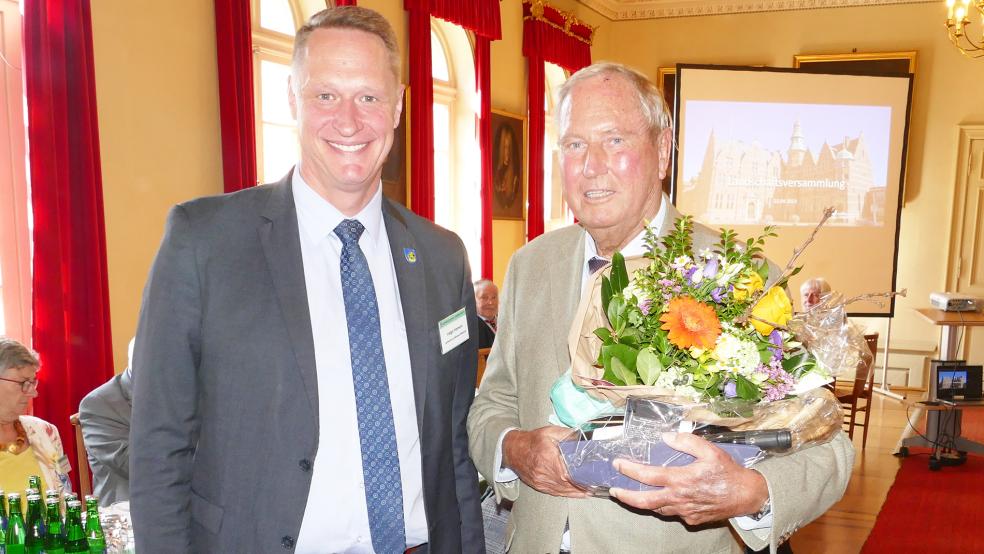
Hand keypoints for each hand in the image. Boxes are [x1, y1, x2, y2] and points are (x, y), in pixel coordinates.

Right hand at [502, 426, 586, 497]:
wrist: (513, 450)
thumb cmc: (532, 440)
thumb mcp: (549, 432)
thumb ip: (566, 434)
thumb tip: (582, 436)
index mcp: (549, 457)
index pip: (567, 473)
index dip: (579, 479)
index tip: (591, 480)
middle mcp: (544, 472)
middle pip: (566, 484)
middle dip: (581, 487)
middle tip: (594, 487)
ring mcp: (541, 481)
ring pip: (561, 490)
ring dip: (575, 493)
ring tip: (588, 492)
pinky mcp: (538, 485)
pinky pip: (554, 492)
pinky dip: (566, 494)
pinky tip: (575, 494)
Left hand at [609, 432, 768, 525]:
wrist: (747, 496)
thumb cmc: (729, 473)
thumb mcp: (710, 450)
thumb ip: (686, 441)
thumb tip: (667, 436)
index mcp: (681, 479)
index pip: (647, 475)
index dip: (630, 469)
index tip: (618, 464)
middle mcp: (680, 498)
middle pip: (645, 501)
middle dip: (626, 496)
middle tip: (615, 490)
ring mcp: (685, 511)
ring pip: (658, 509)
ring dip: (644, 502)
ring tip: (634, 494)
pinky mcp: (692, 519)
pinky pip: (673, 513)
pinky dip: (665, 506)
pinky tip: (664, 498)